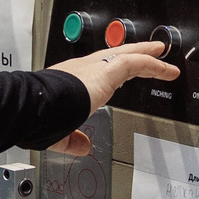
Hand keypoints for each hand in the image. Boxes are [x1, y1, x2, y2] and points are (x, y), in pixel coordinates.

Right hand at [44, 39, 178, 155]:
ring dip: (146, 55)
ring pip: (126, 54)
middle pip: (113, 55)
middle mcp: (82, 68)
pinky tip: (164, 69)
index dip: (113, 71)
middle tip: (149, 52)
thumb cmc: (38, 117)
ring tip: (161, 54)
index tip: (124, 74)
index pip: (96, 71)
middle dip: (132, 53)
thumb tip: (83, 146)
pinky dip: (152, 65)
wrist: (35, 106)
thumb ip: (72, 140)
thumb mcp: (58, 133)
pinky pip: (135, 62)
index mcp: (70, 80)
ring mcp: (93, 66)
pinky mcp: (106, 70)